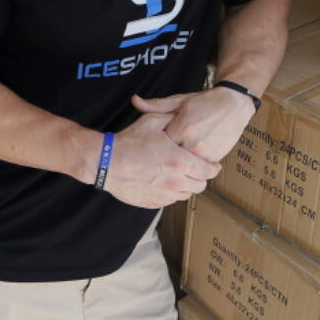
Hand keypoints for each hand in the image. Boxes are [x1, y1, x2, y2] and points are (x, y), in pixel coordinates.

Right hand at [101, 112, 221, 208]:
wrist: (105, 162)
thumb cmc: (129, 142)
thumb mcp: (152, 121)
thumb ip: (172, 118)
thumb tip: (183, 116)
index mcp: (180, 161)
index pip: (208, 171)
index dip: (213, 168)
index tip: (213, 165)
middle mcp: (175, 182)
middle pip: (200, 186)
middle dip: (201, 177)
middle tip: (195, 169)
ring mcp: (164, 195)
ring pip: (186, 195)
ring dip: (186, 186)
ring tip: (179, 175)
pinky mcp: (153, 203)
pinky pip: (170, 201)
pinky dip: (171, 193)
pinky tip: (164, 181)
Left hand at [132, 87, 256, 163]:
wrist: (234, 105)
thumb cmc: (204, 102)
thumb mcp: (179, 101)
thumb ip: (156, 105)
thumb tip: (134, 100)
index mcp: (182, 126)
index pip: (160, 142)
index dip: (155, 142)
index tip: (153, 141)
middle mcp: (194, 142)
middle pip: (171, 156)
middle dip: (166, 154)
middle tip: (163, 150)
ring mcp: (205, 153)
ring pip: (183, 165)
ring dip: (179, 161)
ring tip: (176, 153)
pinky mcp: (214, 159)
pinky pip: (196, 167)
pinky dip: (192, 164)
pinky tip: (189, 156)